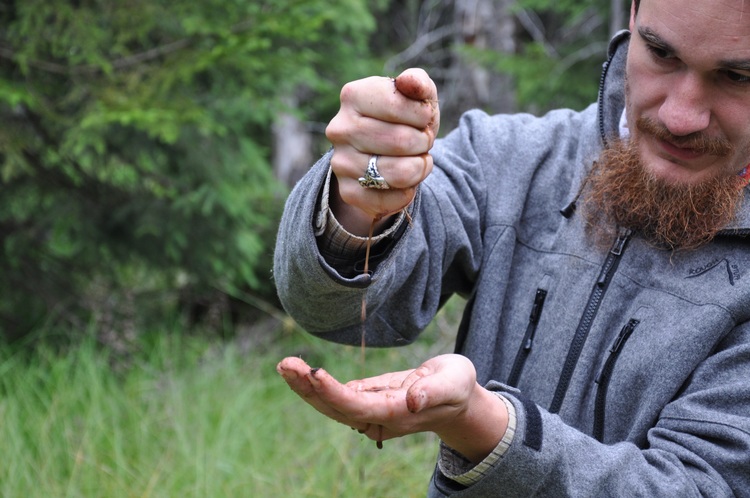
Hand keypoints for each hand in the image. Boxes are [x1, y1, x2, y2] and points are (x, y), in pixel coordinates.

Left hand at [276, 354, 506, 462]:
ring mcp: (369, 412)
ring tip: (285, 365)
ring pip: (330, 404)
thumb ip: (436, 391)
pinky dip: (313, 383)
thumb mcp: (455, 382)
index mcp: (397, 414)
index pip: (359, 407)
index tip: (315, 374)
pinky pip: (334, 395)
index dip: (335, 393)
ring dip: (304, 386)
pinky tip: (296, 370)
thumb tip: (413, 401)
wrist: (457, 399)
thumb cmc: (457, 387)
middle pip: (336, 408)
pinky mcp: (365, 400)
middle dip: (309, 388)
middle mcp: (378, 418)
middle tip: (286, 365)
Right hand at [325, 68, 439, 234]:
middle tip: (421, 142)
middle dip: (424, 143)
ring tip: (417, 161)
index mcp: (353, 95)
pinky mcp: (348, 192)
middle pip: (402, 141)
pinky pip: (391, 200)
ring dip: (420, 168)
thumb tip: (410, 82)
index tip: (423, 118)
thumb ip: (417, 82)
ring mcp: (340, 162)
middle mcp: (340, 129)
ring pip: (400, 173)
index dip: (423, 115)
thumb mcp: (414, 96)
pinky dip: (408, 192)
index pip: (398, 105)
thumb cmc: (403, 118)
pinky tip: (404, 182)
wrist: (381, 154)